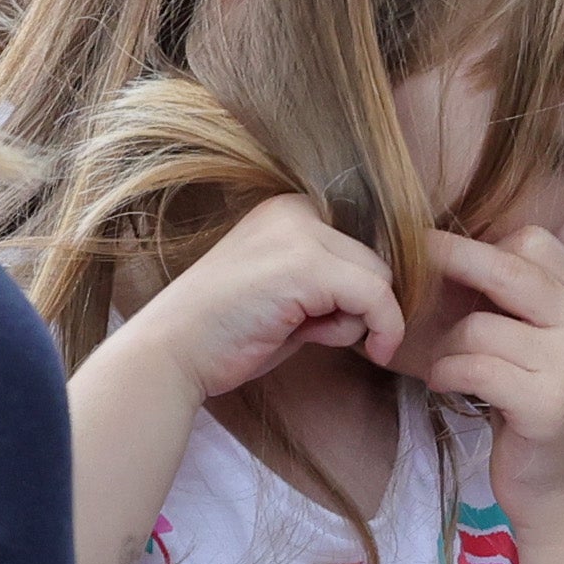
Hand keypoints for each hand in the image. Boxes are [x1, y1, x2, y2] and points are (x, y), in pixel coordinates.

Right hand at [110, 194, 402, 404]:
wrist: (171, 353)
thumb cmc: (227, 333)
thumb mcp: (286, 291)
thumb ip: (331, 280)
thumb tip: (391, 289)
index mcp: (289, 210)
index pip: (358, 246)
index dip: (356, 292)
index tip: (332, 322)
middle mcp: (296, 210)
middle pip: (374, 261)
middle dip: (357, 307)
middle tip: (311, 331)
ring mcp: (301, 234)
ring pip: (380, 279)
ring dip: (358, 319)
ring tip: (307, 333)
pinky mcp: (308, 266)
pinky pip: (376, 297)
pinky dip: (381, 329)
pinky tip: (352, 347)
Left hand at [405, 223, 563, 504]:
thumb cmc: (534, 409)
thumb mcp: (538, 345)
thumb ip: (512, 302)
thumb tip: (438, 248)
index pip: (532, 242)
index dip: (481, 243)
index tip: (440, 252)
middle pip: (506, 267)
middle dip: (447, 260)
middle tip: (403, 266)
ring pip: (479, 326)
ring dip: (445, 347)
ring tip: (446, 366)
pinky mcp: (547, 406)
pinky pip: (475, 369)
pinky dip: (447, 374)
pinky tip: (447, 386)